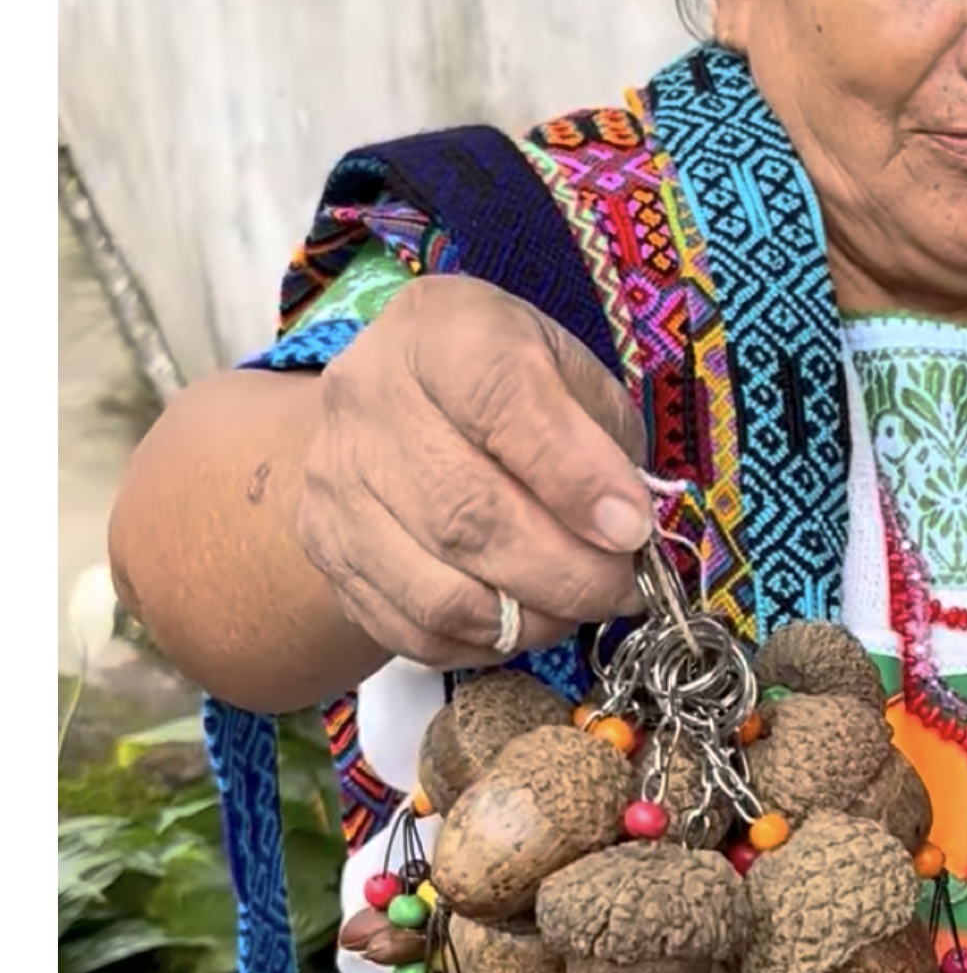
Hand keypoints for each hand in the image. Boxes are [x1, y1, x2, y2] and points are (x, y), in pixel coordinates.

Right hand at [297, 274, 656, 670]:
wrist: (400, 406)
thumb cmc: (512, 387)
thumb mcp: (573, 375)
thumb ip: (605, 437)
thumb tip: (626, 527)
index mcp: (441, 329)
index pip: (501, 401)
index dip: (575, 478)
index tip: (634, 530)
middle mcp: (367, 396)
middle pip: (466, 514)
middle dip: (567, 572)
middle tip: (624, 589)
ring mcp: (335, 479)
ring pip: (437, 589)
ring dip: (529, 619)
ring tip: (580, 607)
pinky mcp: (326, 549)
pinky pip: (410, 629)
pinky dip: (482, 643)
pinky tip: (524, 620)